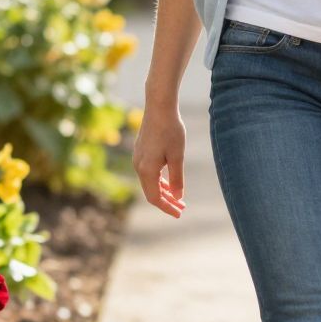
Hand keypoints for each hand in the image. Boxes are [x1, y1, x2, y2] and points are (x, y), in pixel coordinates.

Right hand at [133, 103, 187, 218]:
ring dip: (164, 191)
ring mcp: (138, 158)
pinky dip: (159, 180)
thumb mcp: (177, 157)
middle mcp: (138, 166)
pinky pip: (149, 172)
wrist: (159, 107)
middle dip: (166, 201)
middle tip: (182, 208)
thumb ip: (177, 179)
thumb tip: (178, 198)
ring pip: (150, 182)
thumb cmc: (171, 131)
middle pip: (151, 191)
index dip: (167, 207)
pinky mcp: (141, 151)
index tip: (179, 214)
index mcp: (146, 170)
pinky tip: (170, 181)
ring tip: (178, 197)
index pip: (154, 197)